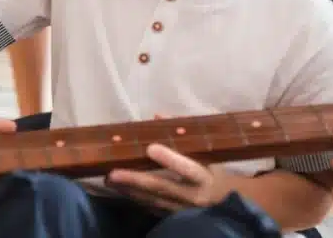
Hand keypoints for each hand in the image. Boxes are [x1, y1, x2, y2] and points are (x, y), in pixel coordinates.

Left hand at [106, 143, 228, 212]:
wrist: (223, 200)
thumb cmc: (211, 170)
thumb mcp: (204, 152)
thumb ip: (182, 134)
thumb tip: (158, 116)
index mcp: (204, 177)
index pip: (188, 168)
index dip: (170, 159)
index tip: (151, 147)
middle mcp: (193, 195)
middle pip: (162, 187)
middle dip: (135, 180)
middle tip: (113, 173)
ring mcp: (183, 209)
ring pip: (153, 199)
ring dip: (129, 190)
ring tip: (109, 180)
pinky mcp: (174, 216)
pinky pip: (152, 207)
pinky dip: (135, 198)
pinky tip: (120, 190)